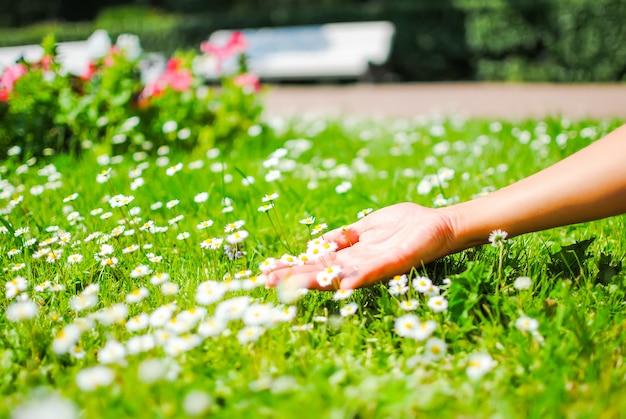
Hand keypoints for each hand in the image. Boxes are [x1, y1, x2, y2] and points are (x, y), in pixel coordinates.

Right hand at [266, 202, 455, 289]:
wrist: (439, 224)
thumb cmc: (406, 224)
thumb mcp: (367, 226)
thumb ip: (345, 235)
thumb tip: (318, 242)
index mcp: (352, 255)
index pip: (317, 263)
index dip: (294, 266)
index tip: (269, 267)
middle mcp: (360, 265)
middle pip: (323, 273)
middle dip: (295, 277)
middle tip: (267, 279)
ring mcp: (376, 266)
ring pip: (341, 276)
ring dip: (318, 281)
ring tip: (293, 283)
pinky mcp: (394, 263)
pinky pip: (373, 272)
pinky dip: (357, 278)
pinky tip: (340, 282)